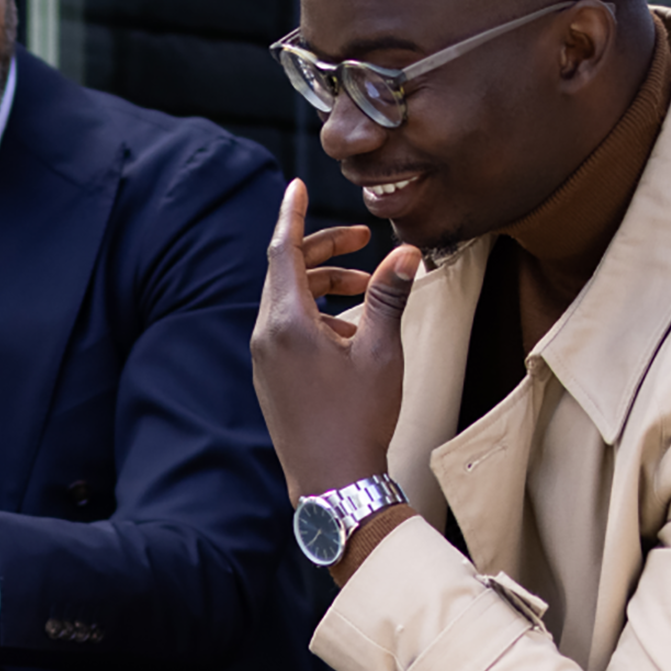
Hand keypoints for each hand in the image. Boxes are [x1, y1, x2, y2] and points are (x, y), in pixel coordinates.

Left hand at [250, 180, 417, 502]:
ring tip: (366, 290)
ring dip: (324, 286)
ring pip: (287, 303)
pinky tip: (350, 332)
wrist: (333, 483)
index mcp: (286, 323)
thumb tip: (406, 251)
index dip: (292, 215)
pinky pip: (286, 331)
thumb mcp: (381, 351)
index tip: (297, 186)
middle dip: (323, 250)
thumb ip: (389, 295)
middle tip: (361, 241)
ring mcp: (264, 362)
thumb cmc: (358, 420)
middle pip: (285, 273)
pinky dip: (315, 317)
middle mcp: (265, 338)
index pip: (282, 251)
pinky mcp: (271, 381)